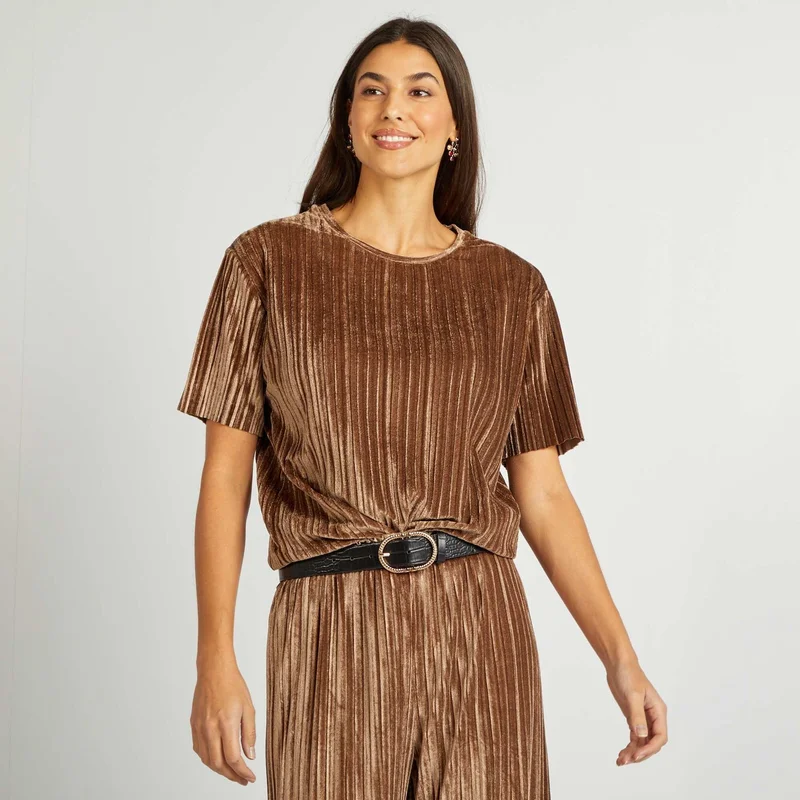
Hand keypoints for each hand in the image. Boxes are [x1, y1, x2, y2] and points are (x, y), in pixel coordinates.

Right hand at [190, 660, 256, 785]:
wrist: (214, 670)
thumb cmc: (233, 685)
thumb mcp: (249, 707)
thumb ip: (249, 733)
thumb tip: (250, 755)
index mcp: (226, 723)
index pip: (233, 758)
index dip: (242, 772)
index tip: (250, 777)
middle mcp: (210, 728)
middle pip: (218, 764)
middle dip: (231, 776)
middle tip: (242, 780)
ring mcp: (199, 728)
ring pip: (207, 759)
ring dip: (220, 770)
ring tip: (232, 772)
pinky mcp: (194, 725)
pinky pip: (199, 749)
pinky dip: (209, 759)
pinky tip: (218, 759)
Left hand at [605, 658, 667, 765]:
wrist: (618, 664)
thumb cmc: (628, 674)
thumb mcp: (633, 695)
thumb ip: (636, 716)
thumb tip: (641, 735)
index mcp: (658, 711)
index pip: (660, 736)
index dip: (650, 748)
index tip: (637, 755)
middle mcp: (653, 717)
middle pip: (652, 742)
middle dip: (641, 753)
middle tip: (627, 760)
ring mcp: (643, 718)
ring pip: (642, 742)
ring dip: (633, 752)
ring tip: (621, 761)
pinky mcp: (633, 717)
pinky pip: (635, 737)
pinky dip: (629, 746)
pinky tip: (622, 754)